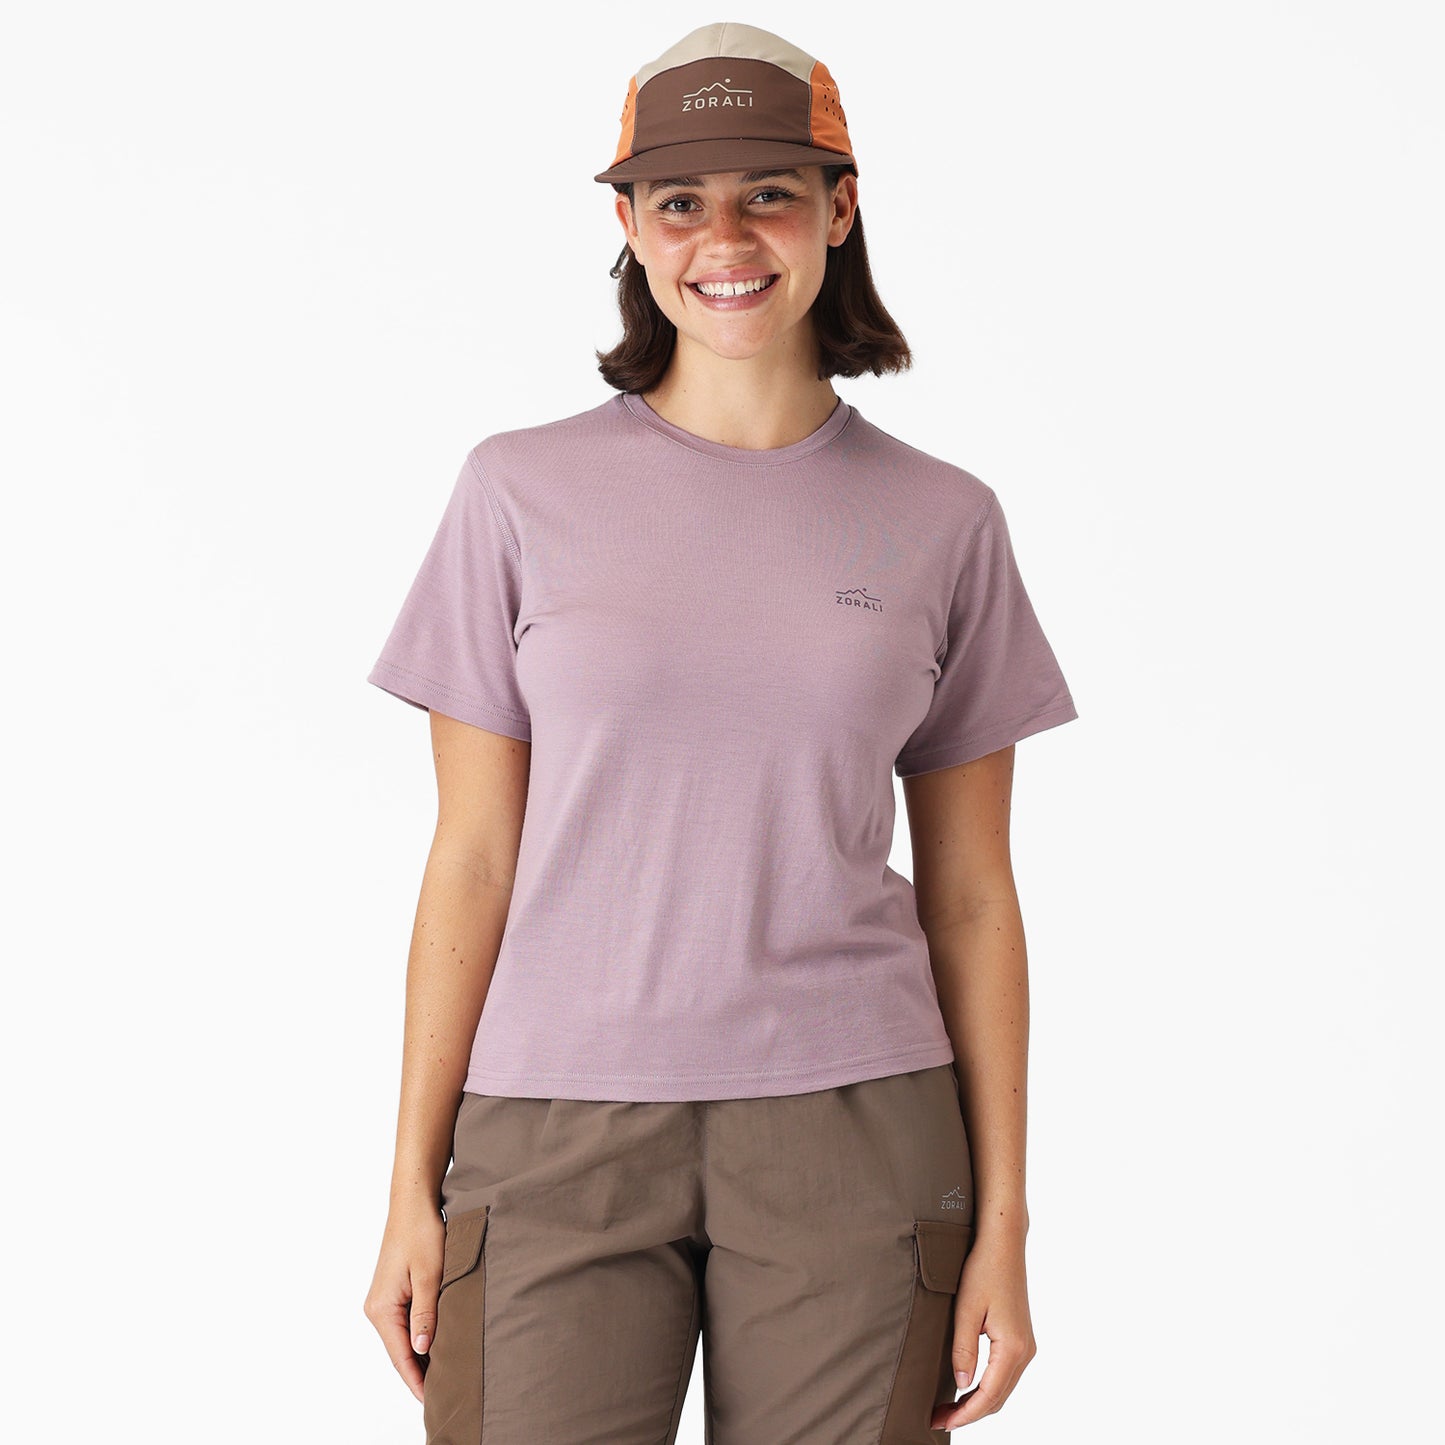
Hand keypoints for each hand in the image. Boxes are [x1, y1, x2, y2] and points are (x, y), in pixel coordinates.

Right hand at [363, 1199, 445, 1402]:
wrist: (414, 1202)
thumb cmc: (421, 1232)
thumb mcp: (429, 1274)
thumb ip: (426, 1313)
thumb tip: (421, 1351)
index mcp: (382, 1308)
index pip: (400, 1356)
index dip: (416, 1381)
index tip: (432, 1401)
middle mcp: (377, 1308)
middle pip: (399, 1351)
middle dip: (418, 1373)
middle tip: (443, 1393)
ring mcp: (383, 1300)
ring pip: (403, 1337)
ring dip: (420, 1355)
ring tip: (442, 1375)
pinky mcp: (393, 1291)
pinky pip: (405, 1323)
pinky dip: (419, 1336)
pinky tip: (435, 1344)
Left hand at [931, 1233, 1037, 1429]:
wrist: (1003, 1244)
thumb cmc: (983, 1270)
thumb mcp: (967, 1310)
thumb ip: (964, 1350)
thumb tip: (961, 1384)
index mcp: (1013, 1348)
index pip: (989, 1396)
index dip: (965, 1414)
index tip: (942, 1422)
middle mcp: (1025, 1351)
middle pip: (998, 1398)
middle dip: (969, 1413)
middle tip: (938, 1419)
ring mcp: (1026, 1346)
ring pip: (1002, 1389)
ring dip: (978, 1402)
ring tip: (948, 1408)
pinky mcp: (1020, 1339)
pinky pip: (1005, 1374)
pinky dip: (987, 1388)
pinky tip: (967, 1388)